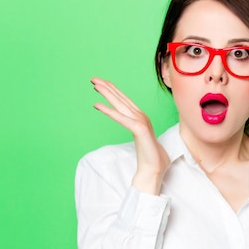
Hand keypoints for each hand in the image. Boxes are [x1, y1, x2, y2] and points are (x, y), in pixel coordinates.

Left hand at [91, 77, 169, 194]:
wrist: (154, 170)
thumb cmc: (150, 158)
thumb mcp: (142, 140)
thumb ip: (138, 132)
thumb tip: (136, 131)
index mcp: (141, 119)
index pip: (125, 101)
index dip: (113, 91)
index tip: (102, 83)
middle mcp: (141, 117)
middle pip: (122, 99)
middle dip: (108, 88)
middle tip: (93, 78)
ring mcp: (141, 122)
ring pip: (121, 105)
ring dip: (107, 93)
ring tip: (95, 84)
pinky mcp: (139, 130)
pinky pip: (121, 119)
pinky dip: (109, 111)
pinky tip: (97, 106)